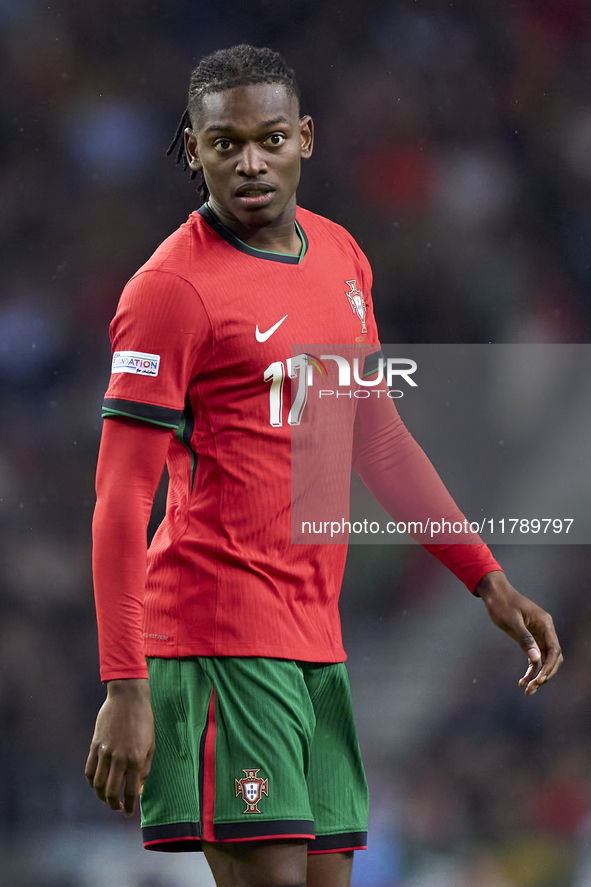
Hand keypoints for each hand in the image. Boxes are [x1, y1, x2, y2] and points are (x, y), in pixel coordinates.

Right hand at [85, 678, 154, 815]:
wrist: (128, 697)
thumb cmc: (144, 720)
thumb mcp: (151, 744)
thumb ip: (144, 769)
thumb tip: (138, 790)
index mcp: (135, 759)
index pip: (129, 791)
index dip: (129, 805)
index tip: (128, 813)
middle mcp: (119, 758)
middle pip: (111, 792)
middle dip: (113, 805)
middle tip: (117, 808)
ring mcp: (105, 752)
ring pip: (98, 784)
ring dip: (101, 796)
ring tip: (107, 799)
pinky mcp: (95, 745)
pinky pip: (89, 770)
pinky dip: (92, 782)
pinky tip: (97, 784)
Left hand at [475, 570, 562, 695]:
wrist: (493, 592)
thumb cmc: (502, 603)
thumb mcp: (512, 622)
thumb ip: (525, 640)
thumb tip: (537, 659)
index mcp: (545, 624)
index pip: (554, 649)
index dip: (550, 666)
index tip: (540, 680)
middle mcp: (545, 630)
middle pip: (552, 658)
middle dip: (545, 674)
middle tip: (532, 688)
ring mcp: (538, 635)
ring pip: (543, 660)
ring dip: (537, 675)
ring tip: (527, 691)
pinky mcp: (529, 639)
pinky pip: (534, 658)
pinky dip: (530, 670)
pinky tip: (521, 681)